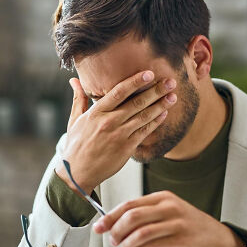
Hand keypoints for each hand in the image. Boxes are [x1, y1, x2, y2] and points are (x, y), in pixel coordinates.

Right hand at [55, 71, 177, 194]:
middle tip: (170, 81)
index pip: (119, 92)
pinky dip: (155, 122)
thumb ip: (78, 99)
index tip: (149, 73)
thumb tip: (74, 80)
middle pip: (136, 103)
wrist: (78, 173)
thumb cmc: (76, 145)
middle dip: (155, 91)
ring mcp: (119, 135)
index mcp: (96, 113)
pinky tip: (164, 114)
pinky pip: (144, 132)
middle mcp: (109, 122)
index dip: (135, 81)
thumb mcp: (74, 120)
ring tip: (173, 96)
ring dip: (160, 105)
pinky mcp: (126, 148)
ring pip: (144, 117)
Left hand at [93, 191, 245, 246]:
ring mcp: (176, 223)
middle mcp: (169, 207)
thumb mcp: (168, 213)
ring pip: (141, 232)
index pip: (129, 204)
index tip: (99, 227)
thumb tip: (114, 226)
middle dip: (116, 230)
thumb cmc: (188, 227)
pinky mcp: (181, 240)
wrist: (219, 239)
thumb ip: (145, 217)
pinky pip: (153, 246)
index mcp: (162, 198)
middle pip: (132, 216)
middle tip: (112, 241)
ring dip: (127, 244)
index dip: (110, 216)